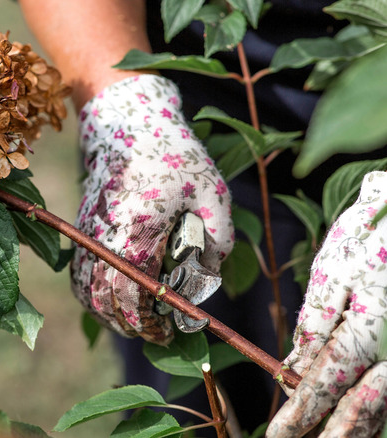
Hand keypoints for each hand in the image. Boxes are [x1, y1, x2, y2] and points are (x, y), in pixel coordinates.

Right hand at [71, 75, 232, 344]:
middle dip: (130, 325)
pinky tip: (108, 299)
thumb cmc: (172, 153)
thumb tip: (210, 271)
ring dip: (106, 313)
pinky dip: (89, 293)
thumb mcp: (211, 190)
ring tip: (132, 323)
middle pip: (106, 299)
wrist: (126, 122)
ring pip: (86, 289)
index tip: (169, 331)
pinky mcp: (82, 226)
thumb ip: (217, 235)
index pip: (135, 294)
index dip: (150, 321)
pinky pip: (77, 271)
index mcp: (138, 232)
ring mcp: (88, 232)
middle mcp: (105, 237)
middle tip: (154, 333)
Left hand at [267, 171, 386, 437]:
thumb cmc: (379, 231)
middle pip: (366, 407)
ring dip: (360, 427)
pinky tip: (364, 419)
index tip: (278, 435)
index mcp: (371, 327)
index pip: (328, 382)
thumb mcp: (339, 269)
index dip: (302, 413)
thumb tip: (295, 364)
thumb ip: (318, 322)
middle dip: (333, 433)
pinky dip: (382, 408)